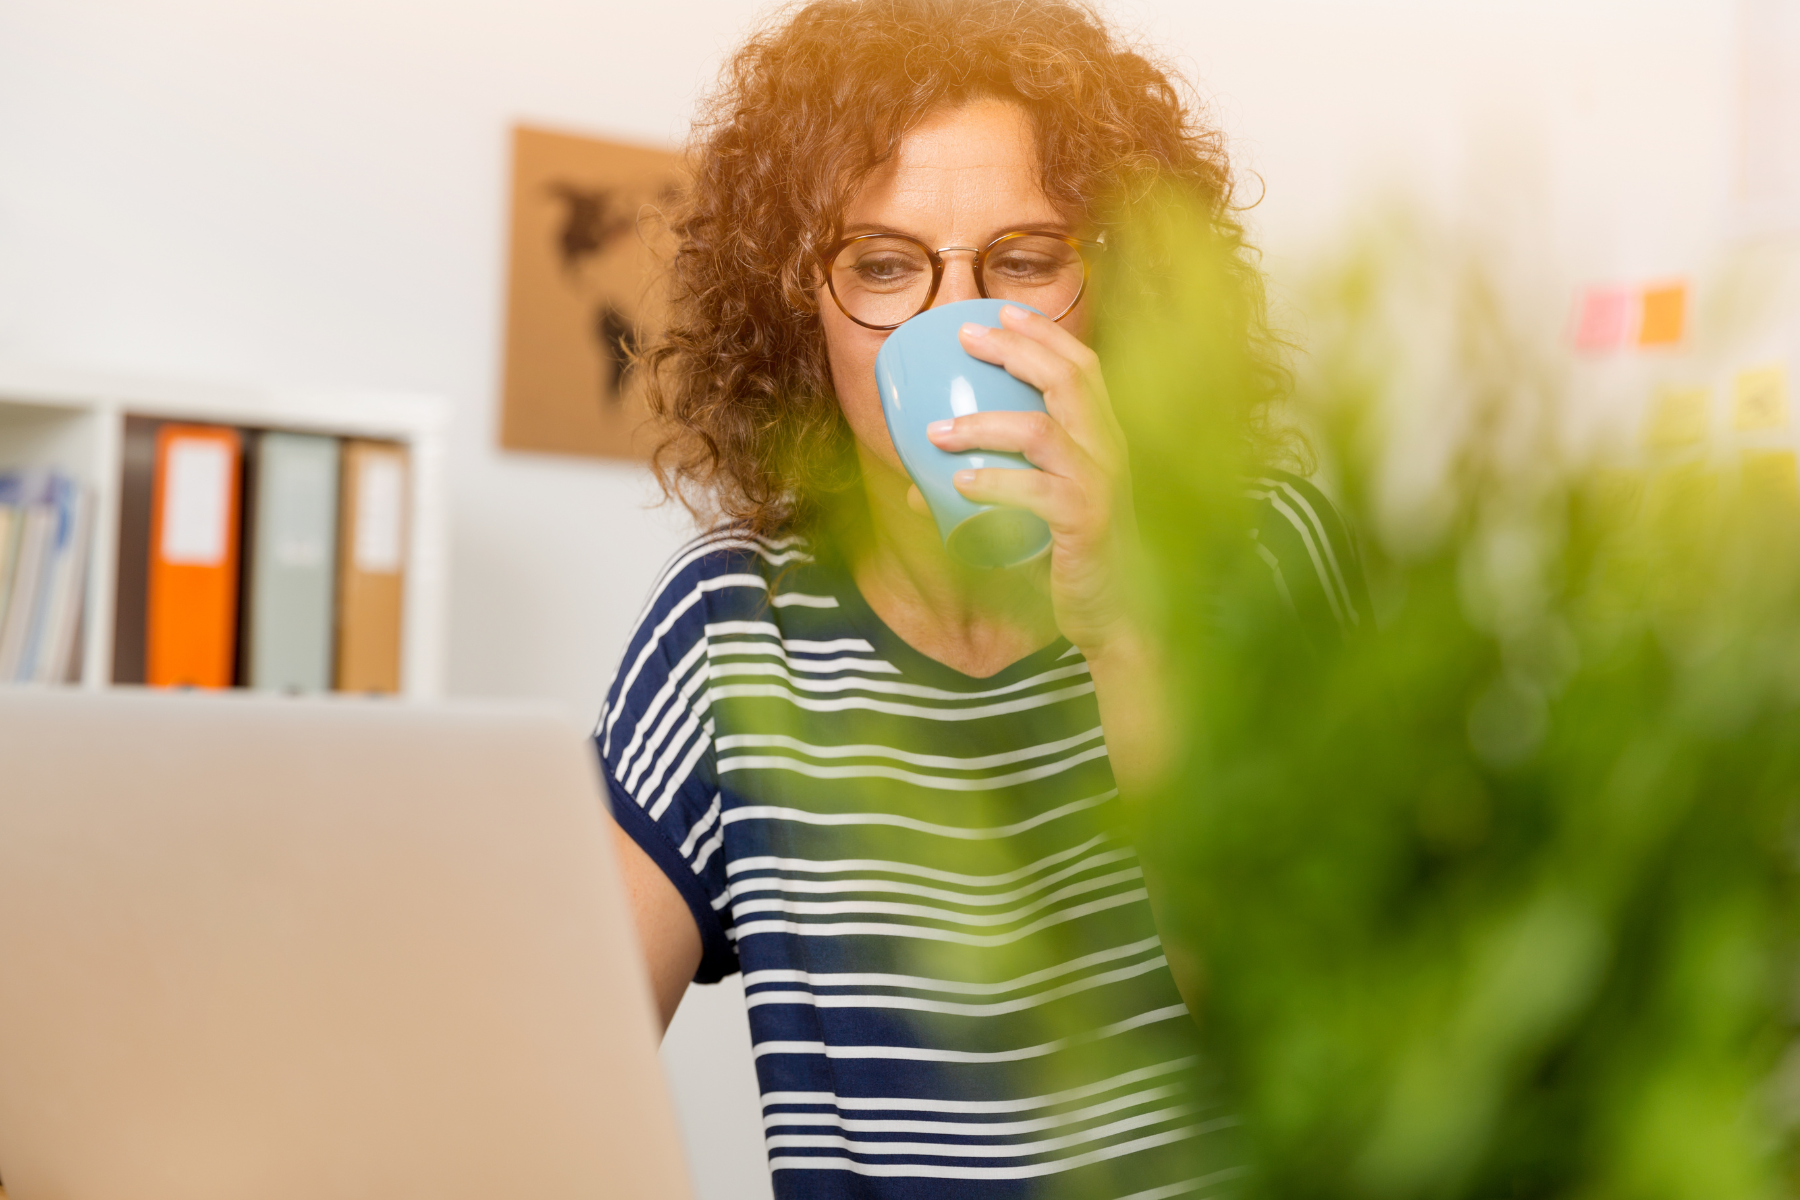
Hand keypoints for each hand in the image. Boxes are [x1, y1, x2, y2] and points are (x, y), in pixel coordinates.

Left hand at [923, 303, 1140, 658]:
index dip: (1045, 333)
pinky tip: (959, 482)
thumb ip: (985, 491)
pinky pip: (1036, 491)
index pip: (1082, 366)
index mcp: (1102, 437)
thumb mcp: (1034, 512)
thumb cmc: (1073, 555)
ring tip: (937, 432)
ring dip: (983, 424)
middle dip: (1015, 350)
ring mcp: (1100, 484)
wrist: (1115, 613)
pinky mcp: (1087, 521)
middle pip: (1067, 380)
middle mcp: (1108, 450)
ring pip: (1042, 431)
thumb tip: (916, 490)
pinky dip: (994, 482)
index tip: (1001, 310)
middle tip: (965, 339)